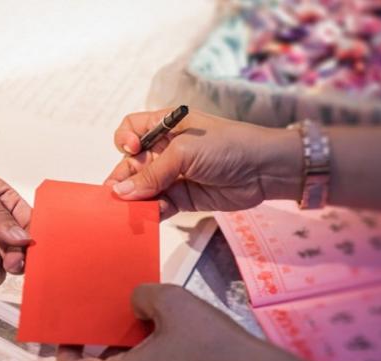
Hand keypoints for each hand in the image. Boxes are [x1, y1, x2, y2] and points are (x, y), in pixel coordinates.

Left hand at [56, 284, 313, 360]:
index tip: (74, 332)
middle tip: (121, 316)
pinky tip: (174, 342)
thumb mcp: (173, 303)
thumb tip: (133, 304)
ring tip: (154, 325)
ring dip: (131, 353)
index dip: (65, 352)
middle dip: (106, 344)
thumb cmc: (212, 345)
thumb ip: (141, 296)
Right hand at [105, 109, 302, 218]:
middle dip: (124, 178)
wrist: (264, 169)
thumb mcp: (185, 153)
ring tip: (134, 210)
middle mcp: (166, 149)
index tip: (131, 151)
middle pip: (132, 164)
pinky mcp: (183, 197)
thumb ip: (152, 174)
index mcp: (165, 126)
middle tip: (117, 196)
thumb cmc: (226, 146)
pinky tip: (154, 213)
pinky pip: (159, 205)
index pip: (131, 129)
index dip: (125, 140)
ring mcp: (174, 174)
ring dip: (136, 199)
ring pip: (143, 188)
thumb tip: (121, 192)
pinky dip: (153, 211)